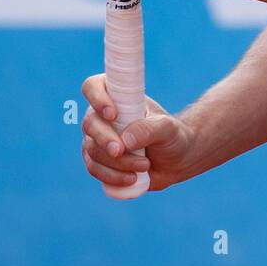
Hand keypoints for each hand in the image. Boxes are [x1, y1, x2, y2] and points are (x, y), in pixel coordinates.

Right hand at [80, 72, 196, 191]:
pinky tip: (132, 179)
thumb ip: (150, 129)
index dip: (97, 97)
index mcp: (117, 97)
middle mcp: (102, 116)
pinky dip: (112, 176)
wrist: (177, 160)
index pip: (93, 86)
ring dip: (116, 162)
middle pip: (89, 123)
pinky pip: (94, 169)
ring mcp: (97, 139)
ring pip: (92, 150)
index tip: (112, 114)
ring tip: (144, 166)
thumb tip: (125, 140)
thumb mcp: (168, 128)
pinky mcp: (98, 161)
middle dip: (105, 139)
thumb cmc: (172, 136)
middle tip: (121, 150)